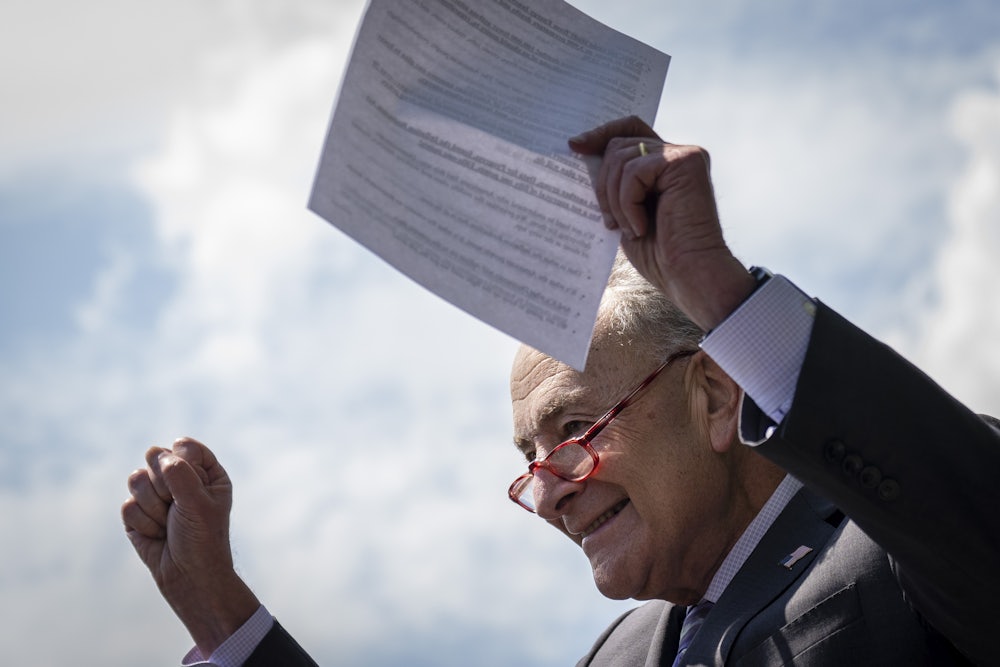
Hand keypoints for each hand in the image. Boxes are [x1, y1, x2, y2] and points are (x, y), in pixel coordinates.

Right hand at [122, 437, 258, 654]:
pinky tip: (157, 535)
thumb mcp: (198, 502)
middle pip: (155, 456)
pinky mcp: (137, 513)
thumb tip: (158, 455)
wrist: (187, 576)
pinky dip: (142, 523)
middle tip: (177, 507)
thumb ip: (179, 474)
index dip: (182, 464)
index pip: (183, 446)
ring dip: (152, 507)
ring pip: (136, 479)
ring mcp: (157, 494)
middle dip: (163, 485)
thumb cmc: (202, 538)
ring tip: (168, 524)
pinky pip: (127, 505)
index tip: (193, 489)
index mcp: (205, 471)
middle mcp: (180, 478)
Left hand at [569, 116, 754, 330]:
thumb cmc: (659, 254)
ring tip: (629, 228)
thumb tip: (580, 151)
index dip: (601, 134)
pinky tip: (641, 227)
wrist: (687, 275)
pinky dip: (628, 203)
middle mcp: (678, 154)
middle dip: (602, 183)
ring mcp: (684, 156)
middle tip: (609, 222)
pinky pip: (634, 172)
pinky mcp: (687, 162)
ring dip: (614, 199)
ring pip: (621, 158)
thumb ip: (613, 182)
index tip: (575, 145)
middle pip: (618, 145)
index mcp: (664, 164)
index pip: (629, 129)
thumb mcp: (625, 211)